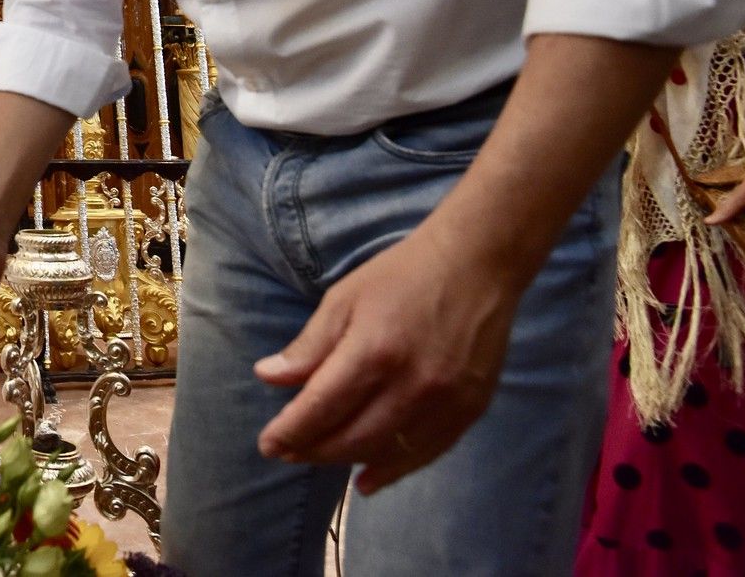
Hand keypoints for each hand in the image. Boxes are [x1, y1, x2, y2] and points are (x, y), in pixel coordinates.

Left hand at [254, 223, 520, 493]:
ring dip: (347, 461)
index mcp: (374, 351)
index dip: (291, 431)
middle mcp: (412, 385)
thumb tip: (268, 378)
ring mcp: (446, 402)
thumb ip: (309, 346)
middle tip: (287, 452)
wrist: (476, 265)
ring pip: (387, 451)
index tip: (268, 444)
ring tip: (318, 458)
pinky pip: (426, 453)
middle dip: (313, 450)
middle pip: (352, 437)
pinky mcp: (471, 410)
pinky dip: (394, 470)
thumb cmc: (401, 276)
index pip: (322, 407)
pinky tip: (368, 480)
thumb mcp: (344, 299)